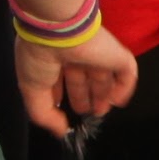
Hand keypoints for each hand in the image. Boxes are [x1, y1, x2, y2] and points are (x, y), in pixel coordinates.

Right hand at [19, 21, 138, 132]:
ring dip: (104, 94)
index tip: (64, 113)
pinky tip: (118, 102)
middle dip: (85, 96)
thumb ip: (45, 115)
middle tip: (89, 113)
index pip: (60, 79)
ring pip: (104, 76)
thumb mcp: (32, 91)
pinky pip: (126, 72)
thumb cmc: (39, 59)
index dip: (62, 96)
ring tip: (102, 111)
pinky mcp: (116, 53)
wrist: (56, 29)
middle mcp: (75, 56)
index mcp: (53, 59)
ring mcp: (97, 54)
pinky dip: (124, 87)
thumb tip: (60, 131)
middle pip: (83, 78)